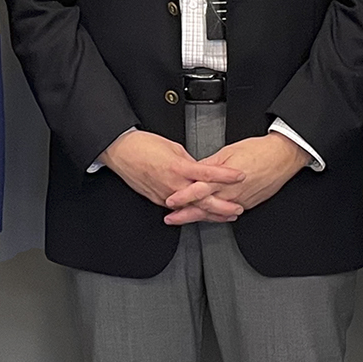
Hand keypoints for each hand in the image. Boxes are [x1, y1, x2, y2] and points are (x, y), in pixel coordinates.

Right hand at [102, 130, 244, 222]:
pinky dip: (192, 212)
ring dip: (210, 213)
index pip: (209, 173)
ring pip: (192, 208)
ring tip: (225, 216)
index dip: (226, 176)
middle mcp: (174, 184)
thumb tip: (200, 168)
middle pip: (203, 199)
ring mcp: (166, 194)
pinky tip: (201, 215)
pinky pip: (179, 208)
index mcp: (179, 167)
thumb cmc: (144, 145)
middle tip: (238, 209)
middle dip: (223, 206)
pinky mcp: (158, 199)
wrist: (121, 151)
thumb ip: (189, 162)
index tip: (240, 176)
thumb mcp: (173, 148)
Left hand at [163, 134, 304, 224]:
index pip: (198, 190)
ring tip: (185, 220)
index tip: (169, 201)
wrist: (282, 157)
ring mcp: (240, 200)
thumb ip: (209, 164)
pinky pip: (228, 213)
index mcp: (223, 178)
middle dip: (185, 215)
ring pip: (215, 213)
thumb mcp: (228, 152)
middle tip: (170, 218)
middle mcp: (230, 192)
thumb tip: (194, 169)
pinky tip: (209, 218)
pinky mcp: (248, 203)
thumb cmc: (258, 151)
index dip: (182, 196)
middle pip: (203, 207)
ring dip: (199, 217)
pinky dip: (217, 217)